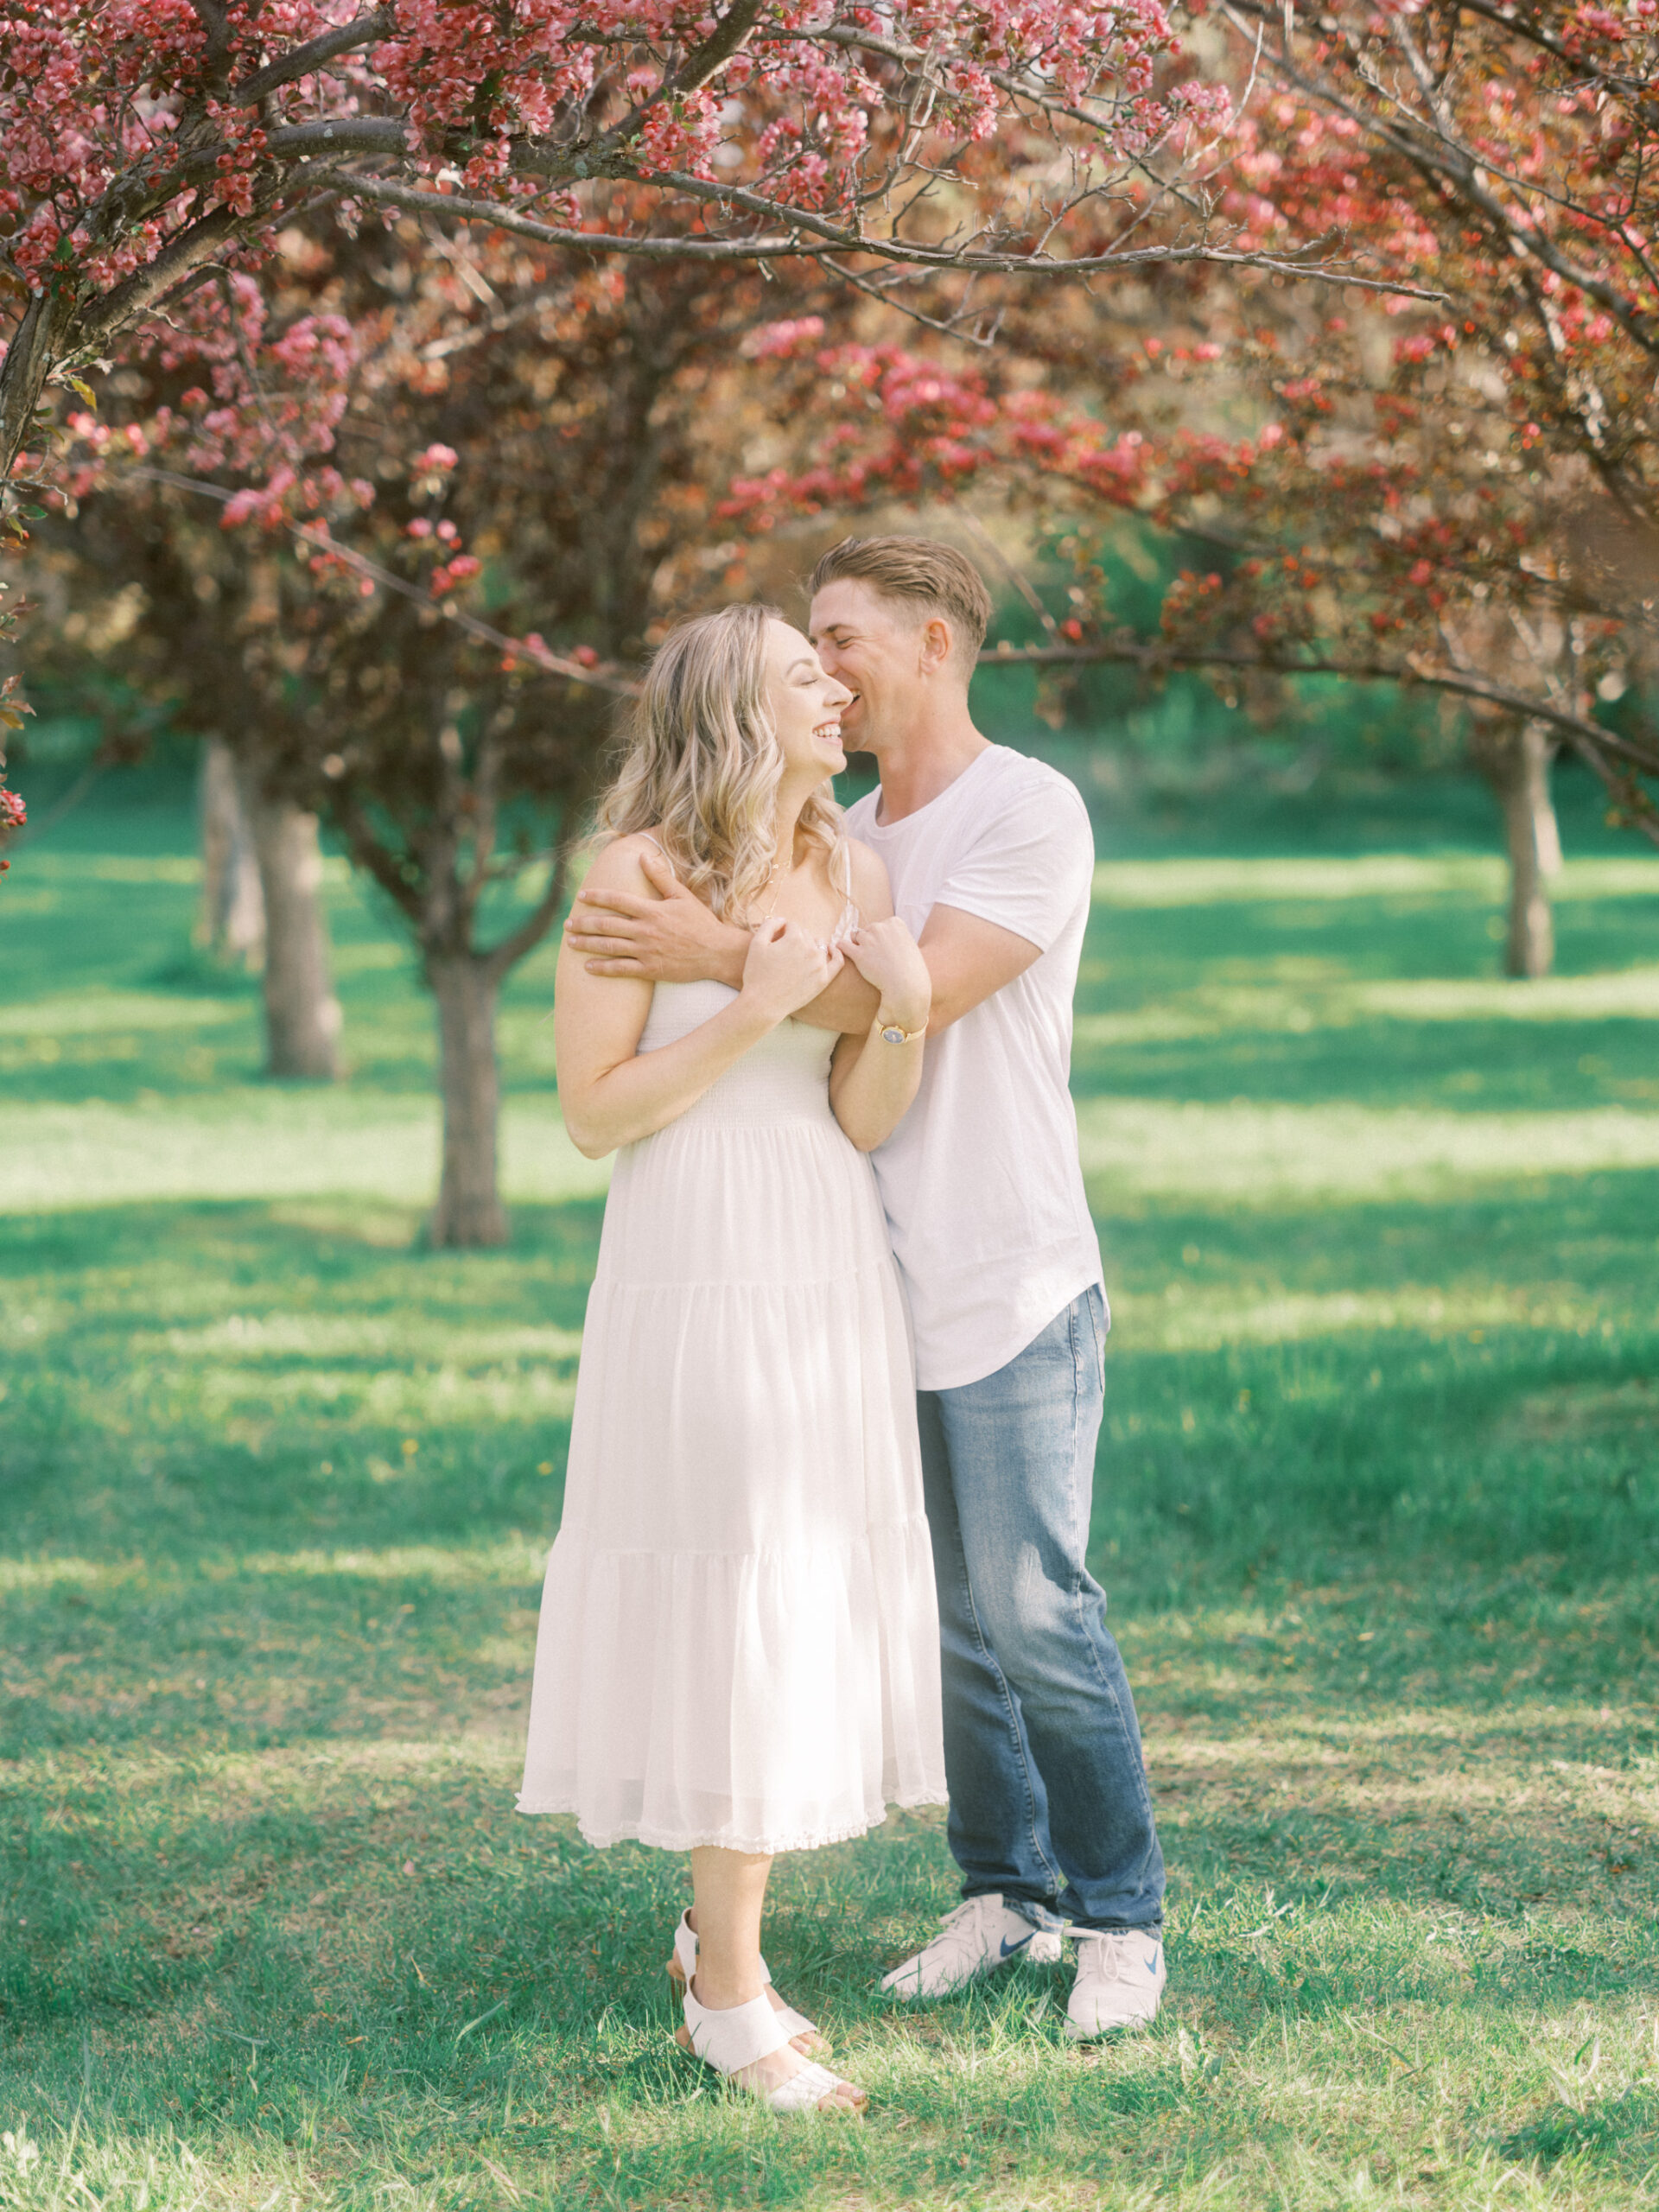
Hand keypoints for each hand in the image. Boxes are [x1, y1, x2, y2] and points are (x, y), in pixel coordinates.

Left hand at [566, 846, 748, 984]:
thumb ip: (661, 877)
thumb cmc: (701, 923)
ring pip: (610, 947)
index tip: (582, 895)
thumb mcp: (683, 895)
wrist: (717, 953)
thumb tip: (643, 857)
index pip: (618, 900)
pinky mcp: (651, 970)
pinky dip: (603, 968)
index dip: (597, 896)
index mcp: (652, 910)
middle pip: (607, 924)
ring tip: (571, 942)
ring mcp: (646, 951)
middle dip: (584, 923)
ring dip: (587, 944)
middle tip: (567, 923)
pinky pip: (621, 969)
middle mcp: (646, 930)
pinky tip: (588, 967)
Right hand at [740, 917, 845, 1023]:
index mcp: (794, 939)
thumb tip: (783, 920)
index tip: (775, 942)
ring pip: (819, 945)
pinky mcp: (824, 979)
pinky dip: (836, 953)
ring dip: (810, 946)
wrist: (763, 1004)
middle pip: (805, 935)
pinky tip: (833, 949)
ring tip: (798, 956)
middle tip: (783, 953)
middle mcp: (810, 949)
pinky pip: (838, 961)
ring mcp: (819, 965)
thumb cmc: (756, 974)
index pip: (792, 926)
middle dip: (795, 939)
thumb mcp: (756, 944)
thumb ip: (770, 925)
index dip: (782, 932)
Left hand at [843, 917, 929, 1034]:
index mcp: (895, 923)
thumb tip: (881, 937)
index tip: (886, 949)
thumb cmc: (911, 970)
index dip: (881, 937)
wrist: (907, 986)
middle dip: (869, 941)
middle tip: (877, 957)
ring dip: (858, 946)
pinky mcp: (859, 954)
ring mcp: (869, 940)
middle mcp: (881, 928)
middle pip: (867, 929)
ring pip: (855, 937)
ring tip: (867, 960)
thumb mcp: (909, 945)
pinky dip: (841, 948)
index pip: (881, 925)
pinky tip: (842, 954)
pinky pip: (842, 945)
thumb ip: (895, 936)